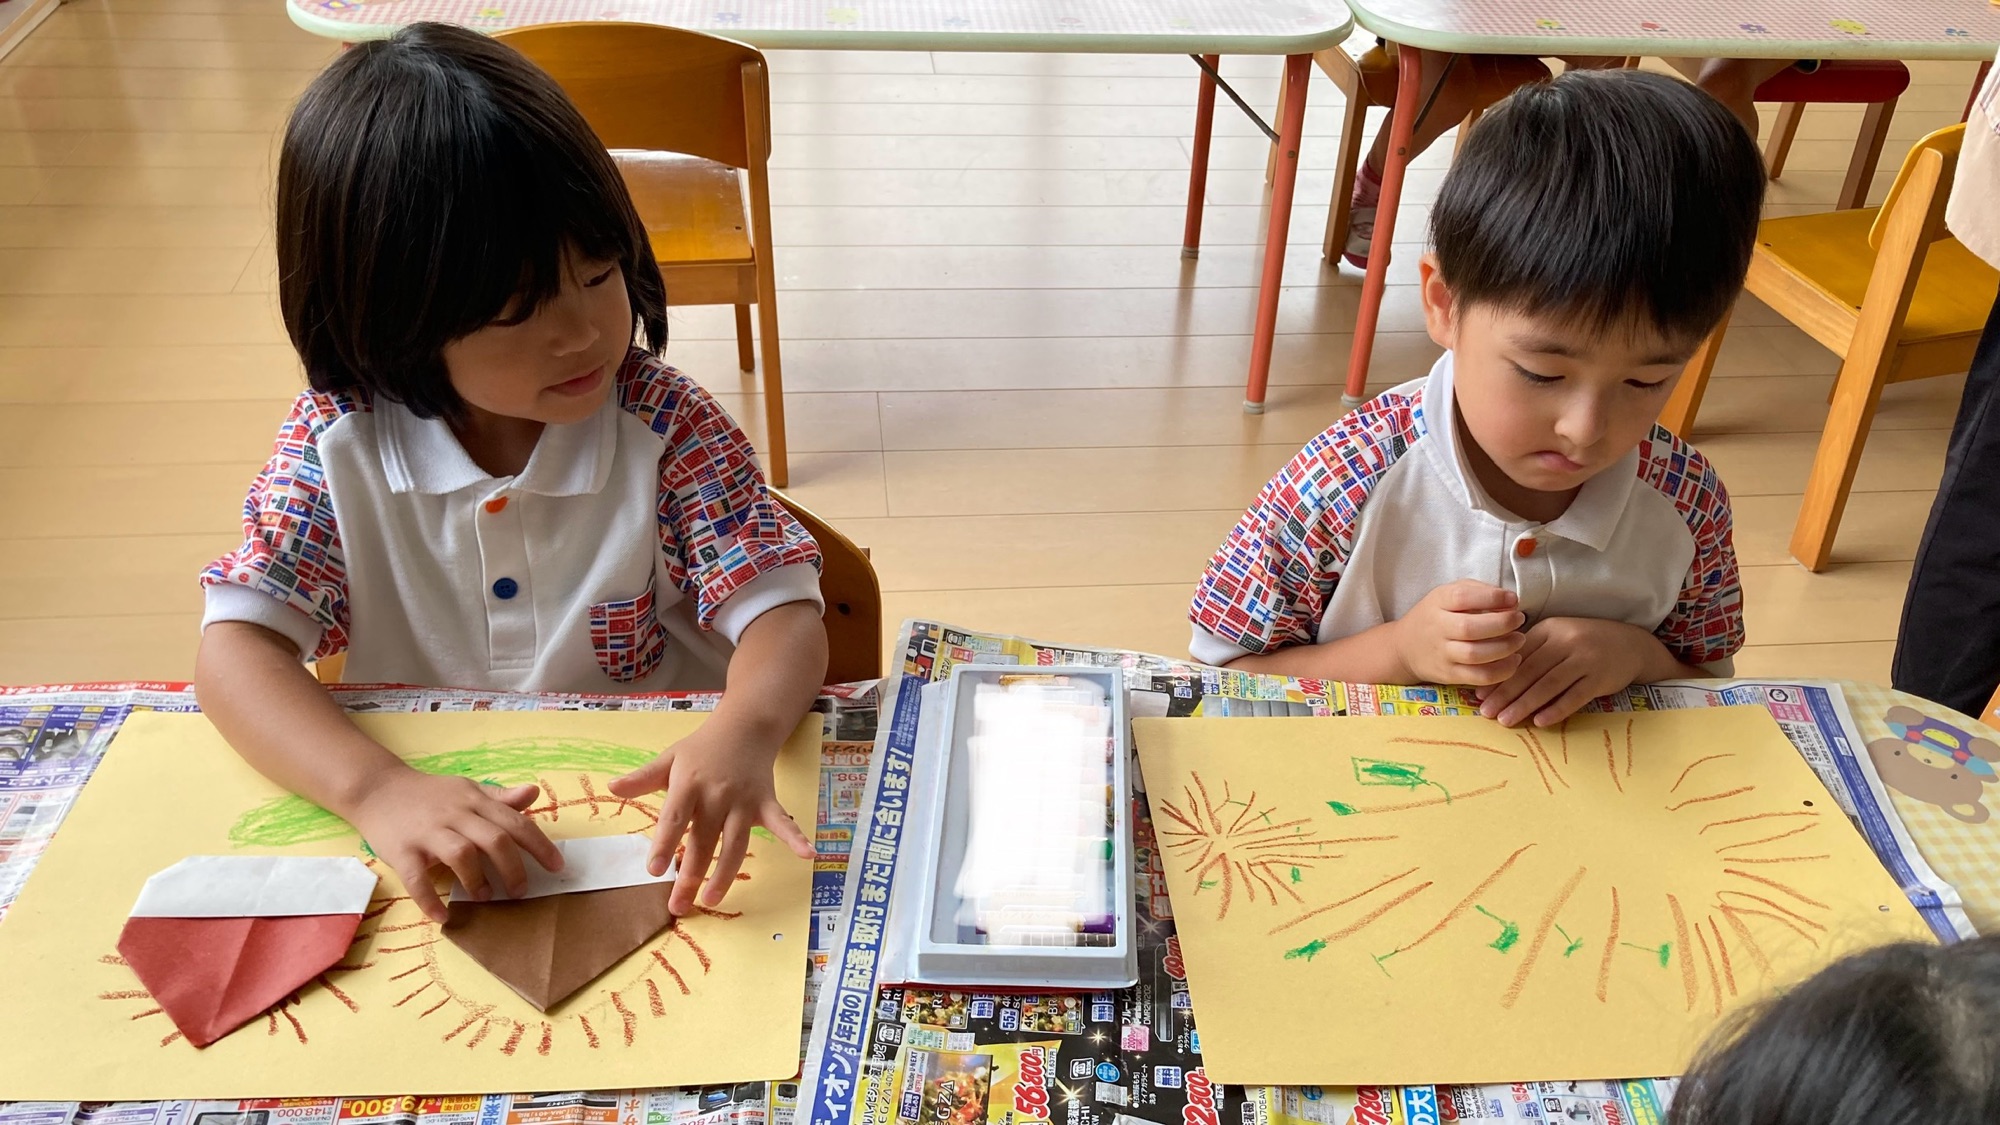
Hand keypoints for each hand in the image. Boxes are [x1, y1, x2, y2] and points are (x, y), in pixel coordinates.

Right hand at [346, 770, 563, 922]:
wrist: (377, 789)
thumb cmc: (430, 795)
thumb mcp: (467, 790)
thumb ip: (500, 797)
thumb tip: (535, 792)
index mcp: (475, 801)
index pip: (515, 822)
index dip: (539, 845)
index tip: (557, 867)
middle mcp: (455, 814)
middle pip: (494, 840)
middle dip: (513, 868)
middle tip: (520, 891)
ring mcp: (428, 832)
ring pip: (461, 854)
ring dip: (477, 880)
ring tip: (486, 898)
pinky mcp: (402, 850)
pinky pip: (417, 878)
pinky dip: (431, 900)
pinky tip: (443, 916)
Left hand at [608, 719, 814, 914]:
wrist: (744, 725)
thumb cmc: (702, 747)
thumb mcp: (670, 758)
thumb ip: (643, 778)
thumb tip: (611, 787)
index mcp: (689, 784)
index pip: (674, 818)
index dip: (665, 844)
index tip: (655, 871)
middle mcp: (717, 795)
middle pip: (703, 841)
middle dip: (690, 876)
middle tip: (678, 906)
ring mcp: (744, 801)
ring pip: (734, 844)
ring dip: (724, 874)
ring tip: (711, 901)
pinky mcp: (766, 803)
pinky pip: (782, 823)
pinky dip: (796, 838)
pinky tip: (808, 855)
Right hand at [1391, 580, 1527, 685]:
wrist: (1404, 648)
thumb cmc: (1435, 616)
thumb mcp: (1448, 594)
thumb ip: (1477, 591)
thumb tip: (1510, 600)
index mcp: (1437, 602)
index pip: (1463, 597)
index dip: (1492, 597)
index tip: (1513, 599)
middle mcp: (1437, 628)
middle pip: (1470, 628)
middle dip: (1502, 623)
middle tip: (1519, 619)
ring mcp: (1442, 654)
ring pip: (1475, 655)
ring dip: (1505, 648)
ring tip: (1519, 639)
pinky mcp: (1449, 675)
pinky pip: (1479, 677)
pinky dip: (1502, 671)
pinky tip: (1513, 660)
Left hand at [1477, 617, 1657, 727]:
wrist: (1631, 645)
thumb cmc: (1585, 644)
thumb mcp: (1558, 637)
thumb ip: (1532, 652)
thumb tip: (1495, 678)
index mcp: (1550, 629)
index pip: (1518, 655)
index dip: (1497, 676)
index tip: (1479, 695)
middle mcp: (1567, 640)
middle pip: (1530, 670)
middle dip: (1505, 693)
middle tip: (1486, 712)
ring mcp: (1585, 659)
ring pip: (1549, 685)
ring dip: (1525, 705)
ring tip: (1506, 720)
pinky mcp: (1600, 678)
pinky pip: (1574, 696)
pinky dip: (1556, 710)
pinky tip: (1540, 722)